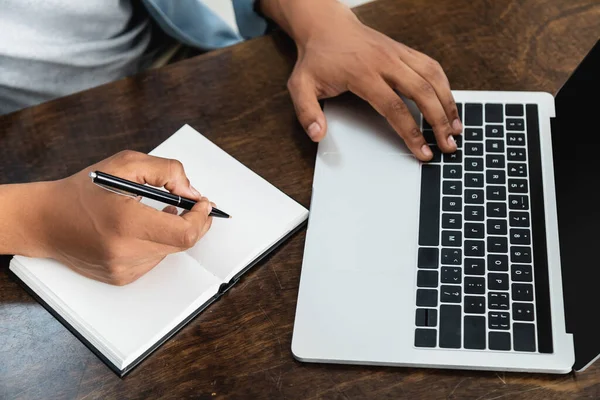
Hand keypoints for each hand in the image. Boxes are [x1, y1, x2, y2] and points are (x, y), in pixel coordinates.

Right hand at [5, 151, 212, 284]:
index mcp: (126, 224)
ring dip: (171, 232)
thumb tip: (192, 193)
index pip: (184, 233)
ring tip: (154, 214)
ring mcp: (122, 269)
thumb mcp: (125, 164)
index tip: (203, 204)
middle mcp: (124, 252)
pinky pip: (153, 260)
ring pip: (169, 251)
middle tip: (189, 205)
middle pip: (181, 244)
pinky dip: (155, 244)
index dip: (201, 218)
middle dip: (191, 222)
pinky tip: (138, 229)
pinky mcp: (120, 277)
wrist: (45, 220)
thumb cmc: (82, 190)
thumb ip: (166, 172)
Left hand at [261, 0, 461, 160]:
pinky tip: (449, 103)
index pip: (394, 108)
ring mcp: (397, 53)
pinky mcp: (403, 50)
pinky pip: (431, 66)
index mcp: (363, 73)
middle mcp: (386, 61)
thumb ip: (307, 112)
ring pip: (433, 77)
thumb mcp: (300, 85)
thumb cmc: (316, 58)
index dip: (411, 133)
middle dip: (439, 122)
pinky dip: (444, 85)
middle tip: (449, 145)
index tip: (422, 152)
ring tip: (457, 128)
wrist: (325, 26)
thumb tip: (317, 135)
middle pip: (422, 92)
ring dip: (448, 103)